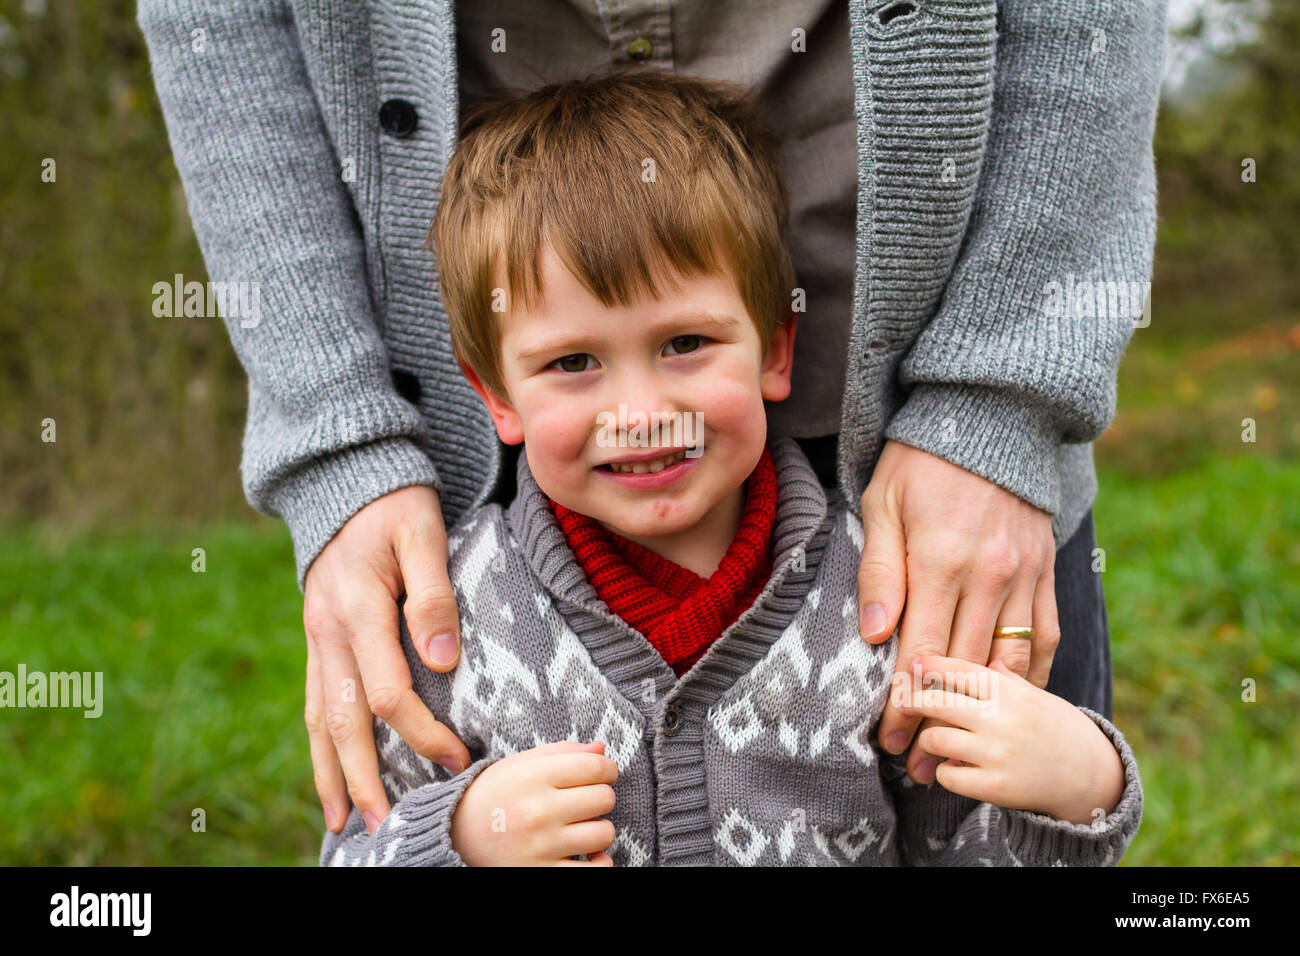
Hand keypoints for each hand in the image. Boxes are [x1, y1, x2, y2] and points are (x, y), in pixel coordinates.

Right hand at [303, 484, 471, 833]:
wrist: (349, 482)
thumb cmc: (397, 505)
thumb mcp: (423, 533)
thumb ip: (433, 594)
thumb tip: (440, 661)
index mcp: (357, 608)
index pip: (387, 690)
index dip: (421, 732)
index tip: (457, 758)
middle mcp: (327, 630)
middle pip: (341, 720)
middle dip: (364, 776)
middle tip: (386, 824)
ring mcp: (315, 638)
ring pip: (318, 718)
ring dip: (331, 773)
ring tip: (345, 821)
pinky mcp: (317, 640)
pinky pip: (314, 701)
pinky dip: (320, 744)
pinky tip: (329, 775)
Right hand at [450, 741, 618, 865]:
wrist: (455, 837)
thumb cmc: (495, 795)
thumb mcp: (520, 765)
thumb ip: (562, 752)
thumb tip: (601, 748)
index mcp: (532, 777)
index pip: (595, 767)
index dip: (606, 768)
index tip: (602, 773)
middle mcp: (537, 811)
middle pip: (604, 798)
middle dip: (600, 797)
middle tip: (584, 801)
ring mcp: (540, 846)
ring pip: (603, 834)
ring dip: (597, 830)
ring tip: (579, 827)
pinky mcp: (541, 873)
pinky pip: (595, 870)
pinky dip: (599, 863)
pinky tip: (586, 855)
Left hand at [857, 440, 1059, 784]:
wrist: (992, 419)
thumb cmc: (922, 463)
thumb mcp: (883, 504)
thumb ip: (880, 571)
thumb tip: (876, 634)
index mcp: (940, 560)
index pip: (920, 651)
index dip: (904, 701)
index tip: (889, 737)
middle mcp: (989, 575)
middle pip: (963, 669)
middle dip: (938, 719)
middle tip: (916, 761)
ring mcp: (1024, 577)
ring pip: (1009, 663)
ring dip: (985, 715)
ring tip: (959, 749)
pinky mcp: (1047, 573)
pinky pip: (1045, 639)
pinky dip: (1031, 678)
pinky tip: (1011, 705)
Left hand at [897, 656, 1123, 824]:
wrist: (1092, 777)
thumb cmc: (1058, 728)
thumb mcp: (1036, 694)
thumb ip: (1004, 677)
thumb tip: (978, 656)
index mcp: (1011, 690)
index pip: (960, 670)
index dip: (930, 664)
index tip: (911, 662)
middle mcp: (1003, 718)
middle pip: (937, 703)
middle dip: (909, 701)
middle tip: (898, 701)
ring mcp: (998, 752)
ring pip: (935, 739)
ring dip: (927, 741)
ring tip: (932, 742)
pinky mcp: (996, 786)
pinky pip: (947, 776)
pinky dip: (944, 772)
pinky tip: (953, 768)